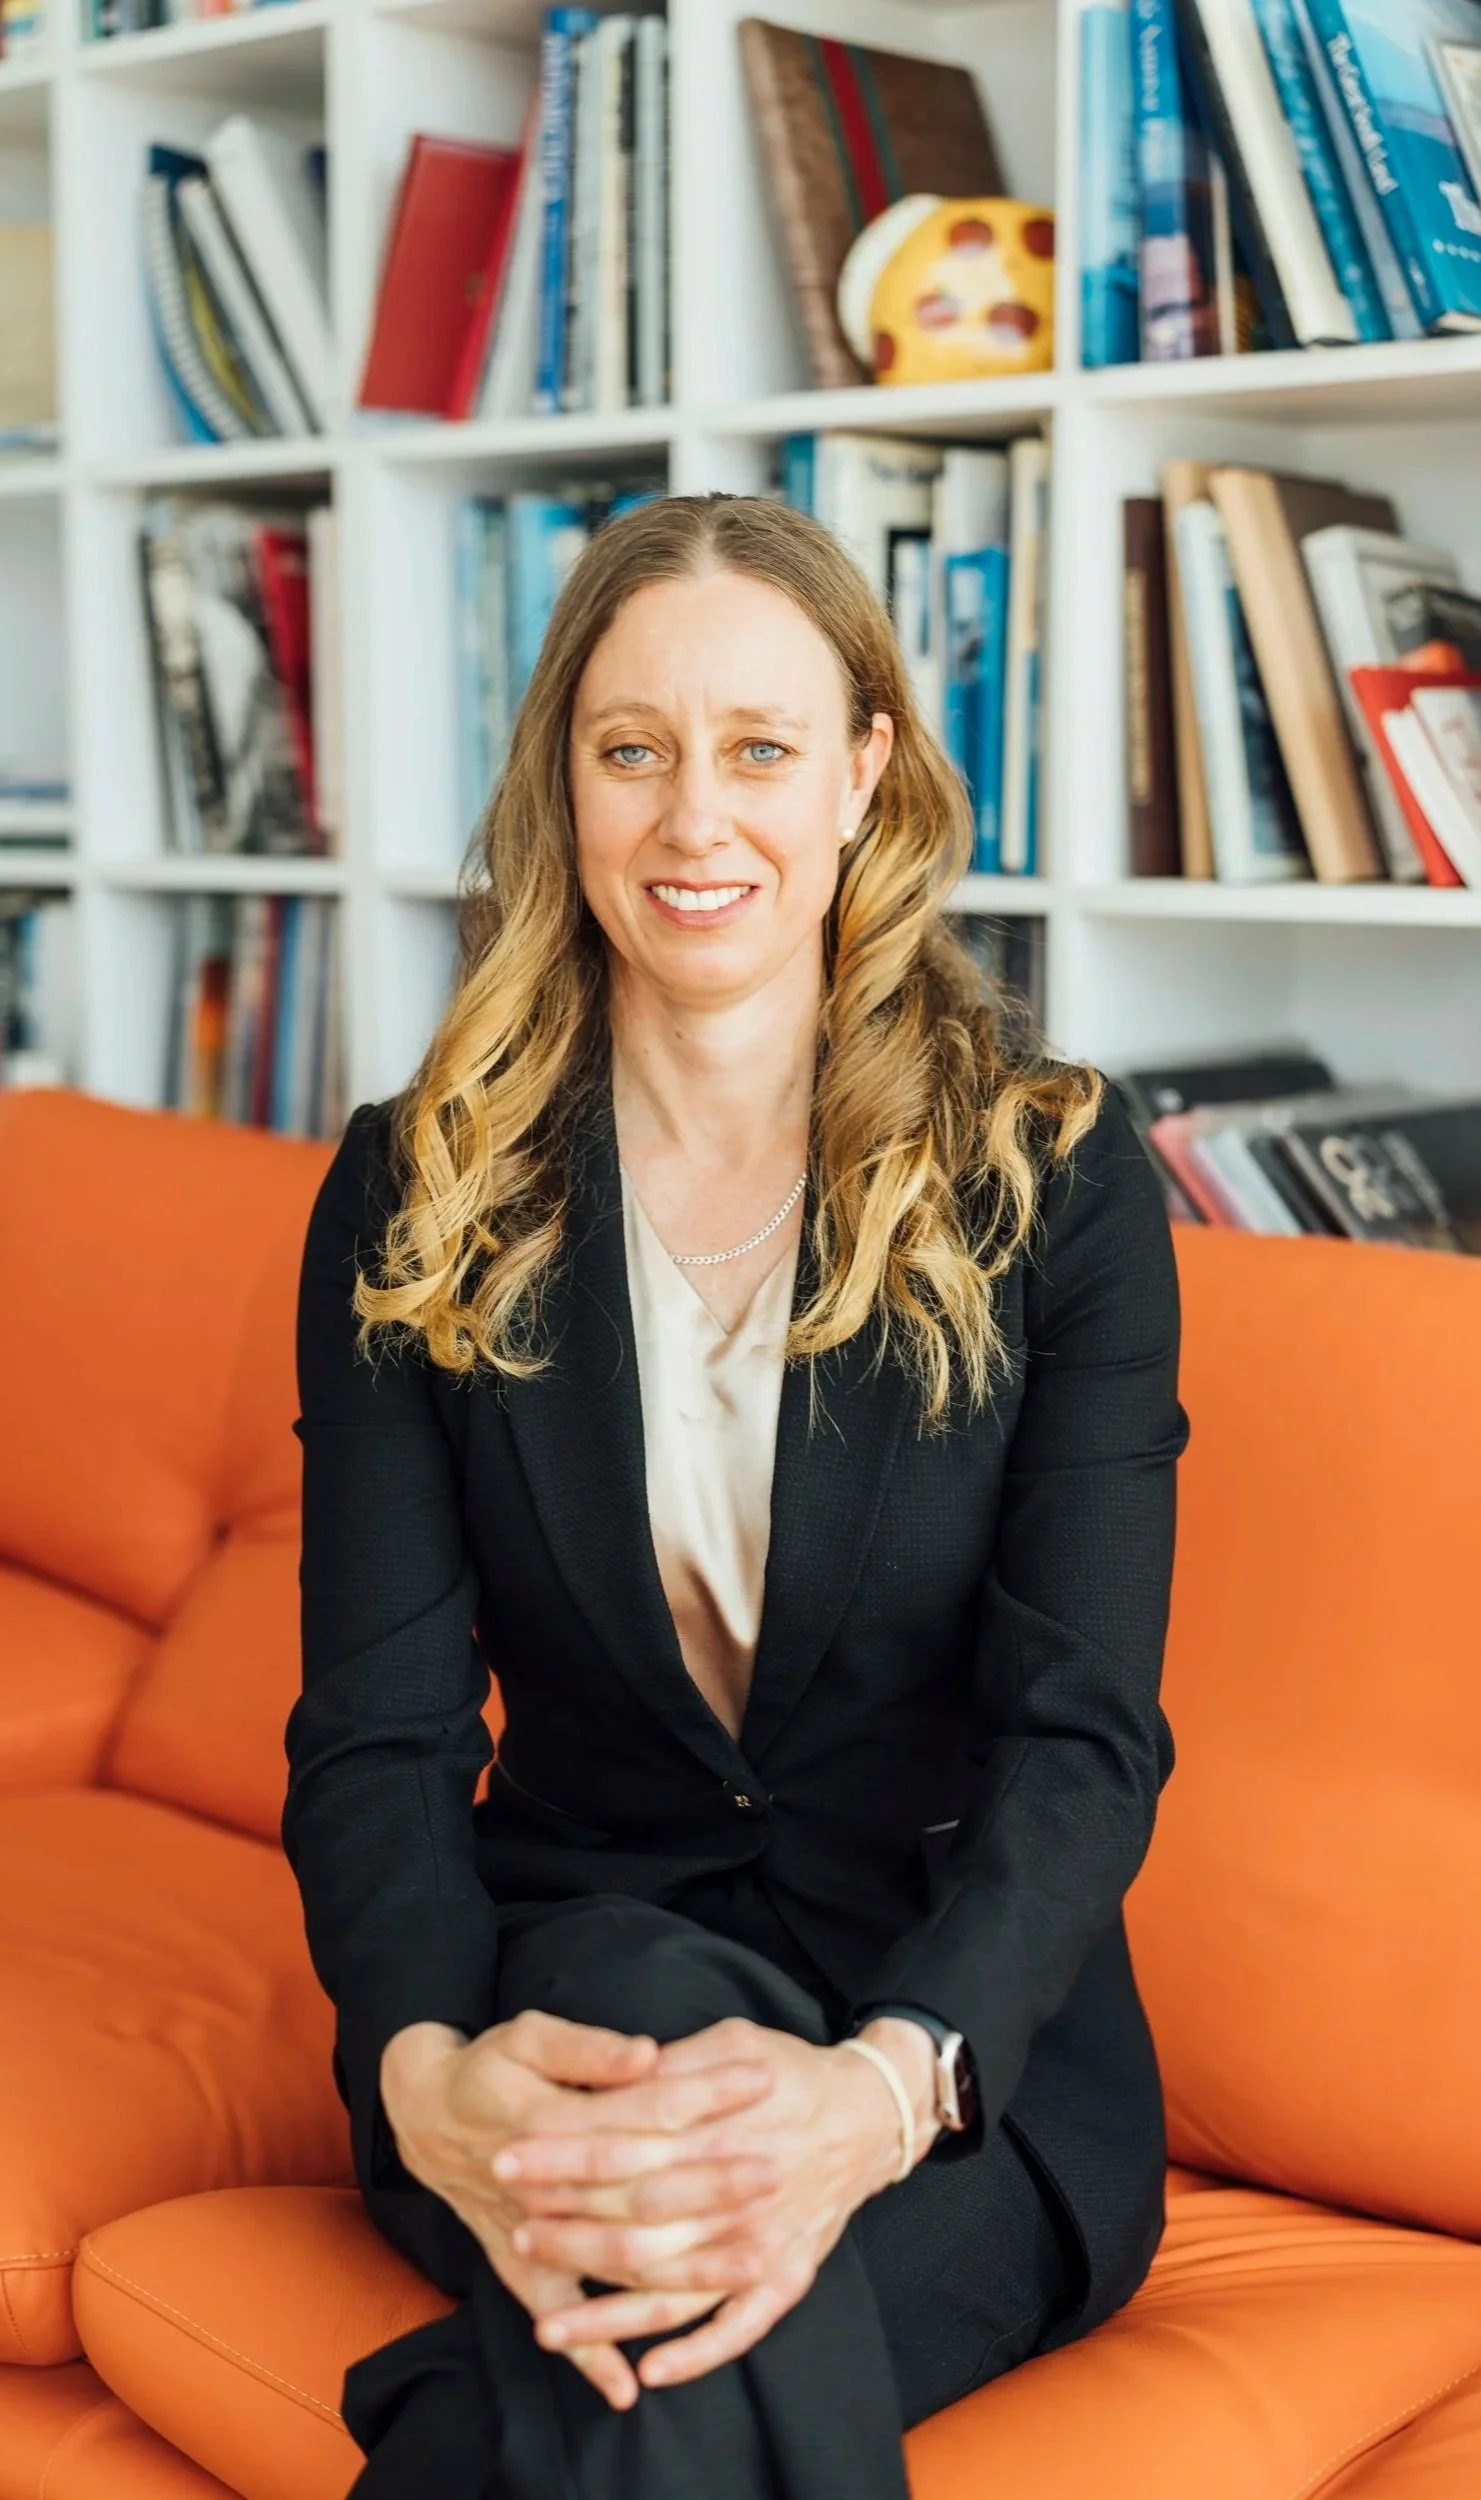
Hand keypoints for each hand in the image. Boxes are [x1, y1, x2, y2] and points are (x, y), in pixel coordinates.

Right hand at [379, 2013, 774, 2407]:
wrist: (425, 2116)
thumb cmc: (488, 2067)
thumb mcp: (528, 2037)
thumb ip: (587, 2050)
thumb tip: (647, 2054)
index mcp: (548, 2121)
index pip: (645, 2110)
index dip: (705, 2095)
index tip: (763, 2081)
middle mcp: (543, 2187)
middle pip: (643, 2192)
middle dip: (714, 2185)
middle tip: (778, 2172)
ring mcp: (532, 2232)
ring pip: (618, 2259)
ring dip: (688, 2265)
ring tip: (759, 2259)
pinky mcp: (520, 2265)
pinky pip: (558, 2314)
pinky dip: (589, 2354)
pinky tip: (627, 2386)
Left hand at [490, 2016, 939, 2388]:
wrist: (871, 2113)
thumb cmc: (790, 2072)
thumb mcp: (732, 2040)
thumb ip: (672, 2065)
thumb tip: (614, 2076)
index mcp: (718, 2129)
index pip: (623, 2148)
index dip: (563, 2158)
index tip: (512, 2162)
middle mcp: (738, 2195)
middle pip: (638, 2222)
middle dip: (570, 2233)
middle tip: (517, 2236)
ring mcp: (762, 2245)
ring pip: (674, 2290)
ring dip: (610, 2315)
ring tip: (549, 2328)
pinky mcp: (786, 2278)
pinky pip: (737, 2327)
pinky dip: (695, 2354)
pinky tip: (647, 2372)